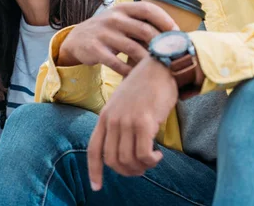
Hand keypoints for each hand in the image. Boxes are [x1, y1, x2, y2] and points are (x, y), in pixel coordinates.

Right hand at [58, 2, 177, 74]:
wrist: (77, 39)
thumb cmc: (109, 30)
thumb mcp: (122, 20)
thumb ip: (142, 24)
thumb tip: (173, 35)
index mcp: (123, 8)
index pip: (149, 9)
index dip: (165, 21)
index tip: (178, 34)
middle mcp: (113, 18)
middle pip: (144, 30)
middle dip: (161, 44)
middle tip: (173, 56)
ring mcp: (103, 33)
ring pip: (133, 48)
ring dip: (148, 60)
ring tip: (160, 69)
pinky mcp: (95, 49)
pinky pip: (117, 63)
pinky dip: (129, 71)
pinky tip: (137, 77)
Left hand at [87, 56, 178, 190]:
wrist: (160, 66)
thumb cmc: (146, 85)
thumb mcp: (124, 103)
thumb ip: (120, 123)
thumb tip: (126, 150)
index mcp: (105, 116)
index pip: (93, 150)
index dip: (94, 171)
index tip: (96, 187)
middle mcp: (112, 120)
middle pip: (112, 160)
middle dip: (127, 171)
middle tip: (142, 168)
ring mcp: (126, 121)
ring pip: (128, 160)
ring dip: (141, 167)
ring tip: (152, 160)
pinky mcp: (143, 122)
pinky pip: (143, 154)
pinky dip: (151, 160)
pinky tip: (158, 154)